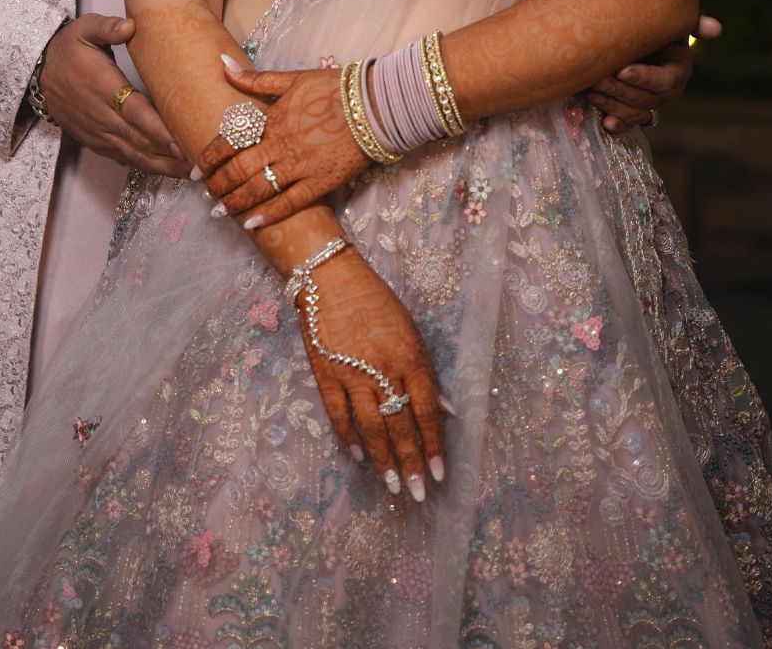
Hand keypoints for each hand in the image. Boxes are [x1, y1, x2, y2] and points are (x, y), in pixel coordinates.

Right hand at [37, 14, 188, 177]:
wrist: (38, 73)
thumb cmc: (68, 48)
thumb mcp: (84, 28)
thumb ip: (107, 27)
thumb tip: (129, 26)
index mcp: (103, 86)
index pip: (134, 112)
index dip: (156, 129)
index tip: (179, 141)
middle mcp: (101, 115)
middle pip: (139, 140)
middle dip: (169, 154)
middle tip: (200, 163)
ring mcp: (98, 132)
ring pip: (133, 154)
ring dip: (162, 165)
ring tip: (191, 172)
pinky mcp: (95, 142)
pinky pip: (123, 157)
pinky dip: (145, 166)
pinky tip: (167, 170)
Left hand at [196, 55, 368, 227]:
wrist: (374, 105)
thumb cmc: (334, 89)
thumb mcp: (293, 78)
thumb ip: (255, 79)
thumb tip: (222, 63)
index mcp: (272, 120)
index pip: (231, 141)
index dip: (210, 157)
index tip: (197, 168)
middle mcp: (280, 146)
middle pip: (239, 169)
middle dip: (218, 184)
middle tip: (206, 193)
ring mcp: (300, 167)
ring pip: (259, 189)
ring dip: (235, 201)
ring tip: (219, 211)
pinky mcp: (320, 183)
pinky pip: (289, 203)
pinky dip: (269, 215)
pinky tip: (252, 224)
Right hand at [297, 244, 448, 499]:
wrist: (330, 277)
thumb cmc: (377, 301)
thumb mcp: (410, 330)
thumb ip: (425, 373)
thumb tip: (446, 411)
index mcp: (409, 356)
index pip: (426, 411)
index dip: (434, 445)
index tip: (440, 474)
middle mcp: (383, 368)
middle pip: (400, 425)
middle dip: (411, 463)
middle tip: (417, 493)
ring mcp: (351, 372)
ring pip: (371, 427)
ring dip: (383, 460)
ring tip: (393, 484)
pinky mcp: (325, 373)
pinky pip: (338, 414)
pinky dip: (348, 438)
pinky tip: (358, 457)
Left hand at [587, 12, 719, 132]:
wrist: (633, 39)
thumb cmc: (652, 28)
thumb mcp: (670, 23)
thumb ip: (692, 23)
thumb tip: (716, 28)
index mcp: (678, 70)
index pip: (665, 80)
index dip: (644, 78)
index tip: (622, 70)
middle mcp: (667, 92)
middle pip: (646, 99)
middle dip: (620, 90)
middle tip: (597, 78)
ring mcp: (650, 104)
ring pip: (635, 113)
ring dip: (613, 105)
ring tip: (591, 89)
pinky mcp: (634, 112)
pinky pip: (628, 125)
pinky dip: (617, 126)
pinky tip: (606, 123)